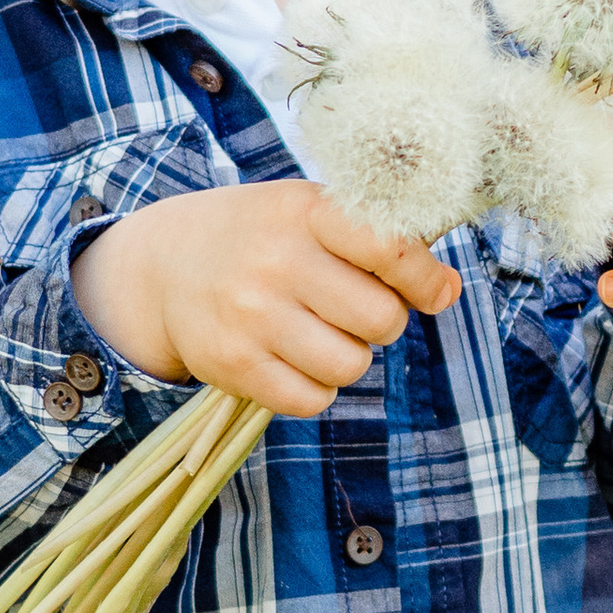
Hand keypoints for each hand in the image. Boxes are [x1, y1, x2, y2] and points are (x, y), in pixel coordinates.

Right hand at [74, 180, 459, 416]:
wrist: (164, 265)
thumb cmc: (262, 238)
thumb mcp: (312, 214)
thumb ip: (382, 244)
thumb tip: (447, 290)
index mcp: (305, 212)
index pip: (391, 248)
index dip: (424, 278)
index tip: (432, 290)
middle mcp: (277, 261)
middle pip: (382, 320)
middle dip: (380, 321)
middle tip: (350, 309)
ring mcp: (252, 316)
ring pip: (351, 365)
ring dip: (346, 357)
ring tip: (315, 332)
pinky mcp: (234, 365)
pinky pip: (312, 400)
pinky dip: (314, 388)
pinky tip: (291, 359)